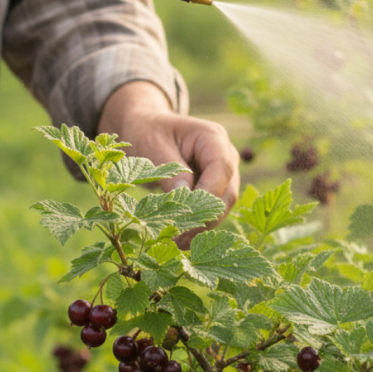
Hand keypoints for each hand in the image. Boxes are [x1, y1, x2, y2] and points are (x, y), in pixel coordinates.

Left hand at [97, 82, 239, 248]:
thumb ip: (170, 170)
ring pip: (222, 205)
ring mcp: (221, 172)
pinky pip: (211, 208)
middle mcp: (224, 155)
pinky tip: (179, 240)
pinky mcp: (212, 187)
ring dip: (202, 226)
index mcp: (212, 138)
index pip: (222, 169)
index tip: (189, 218)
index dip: (209, 195)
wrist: (144, 127)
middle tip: (181, 240)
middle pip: (227, 192)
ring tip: (177, 244)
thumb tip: (185, 197)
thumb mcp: (152, 145)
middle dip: (207, 218)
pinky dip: (197, 224)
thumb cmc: (147, 131)